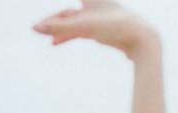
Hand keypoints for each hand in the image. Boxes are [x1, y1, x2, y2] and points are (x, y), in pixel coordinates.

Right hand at [33, 0, 158, 59]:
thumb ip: (58, 28)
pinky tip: (58, 42)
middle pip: (68, 13)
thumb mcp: (83, 27)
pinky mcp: (104, 31)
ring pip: (74, 23)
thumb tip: (34, 28)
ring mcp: (99, 19)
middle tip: (37, 29)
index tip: (46, 23)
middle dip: (53, 21)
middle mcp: (95, 6)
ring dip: (60, 31)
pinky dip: (69, 36)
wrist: (143, 40)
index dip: (57, 18)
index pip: (67, 9)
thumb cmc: (116, 27)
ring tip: (50, 42)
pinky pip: (81, 32)